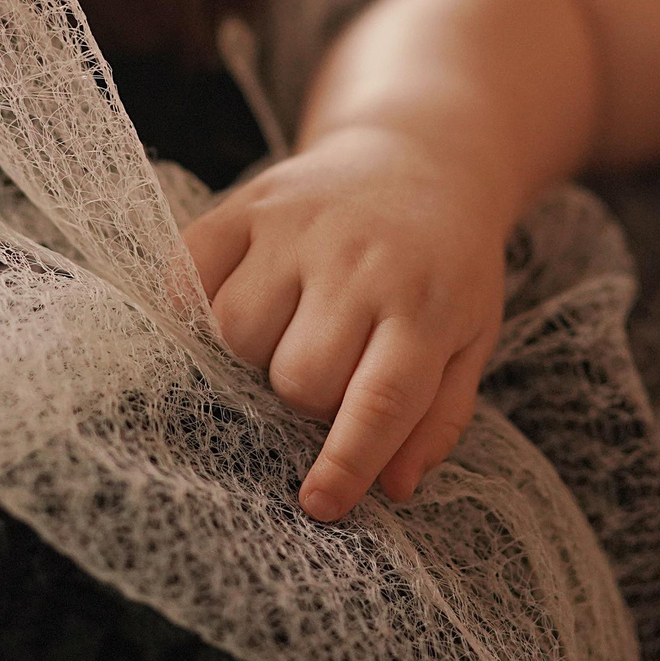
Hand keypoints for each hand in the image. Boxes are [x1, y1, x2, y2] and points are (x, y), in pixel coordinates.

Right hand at [181, 125, 509, 521]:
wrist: (420, 155)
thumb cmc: (446, 265)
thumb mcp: (470, 337)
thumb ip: (437, 417)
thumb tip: (391, 487)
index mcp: (426, 303)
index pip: (381, 399)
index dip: (346, 461)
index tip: (320, 505)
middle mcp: (360, 260)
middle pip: (298, 376)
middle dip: (305, 400)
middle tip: (328, 370)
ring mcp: (298, 225)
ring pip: (236, 333)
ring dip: (253, 354)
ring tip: (288, 329)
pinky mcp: (249, 202)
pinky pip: (189, 276)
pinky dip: (195, 305)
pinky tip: (235, 299)